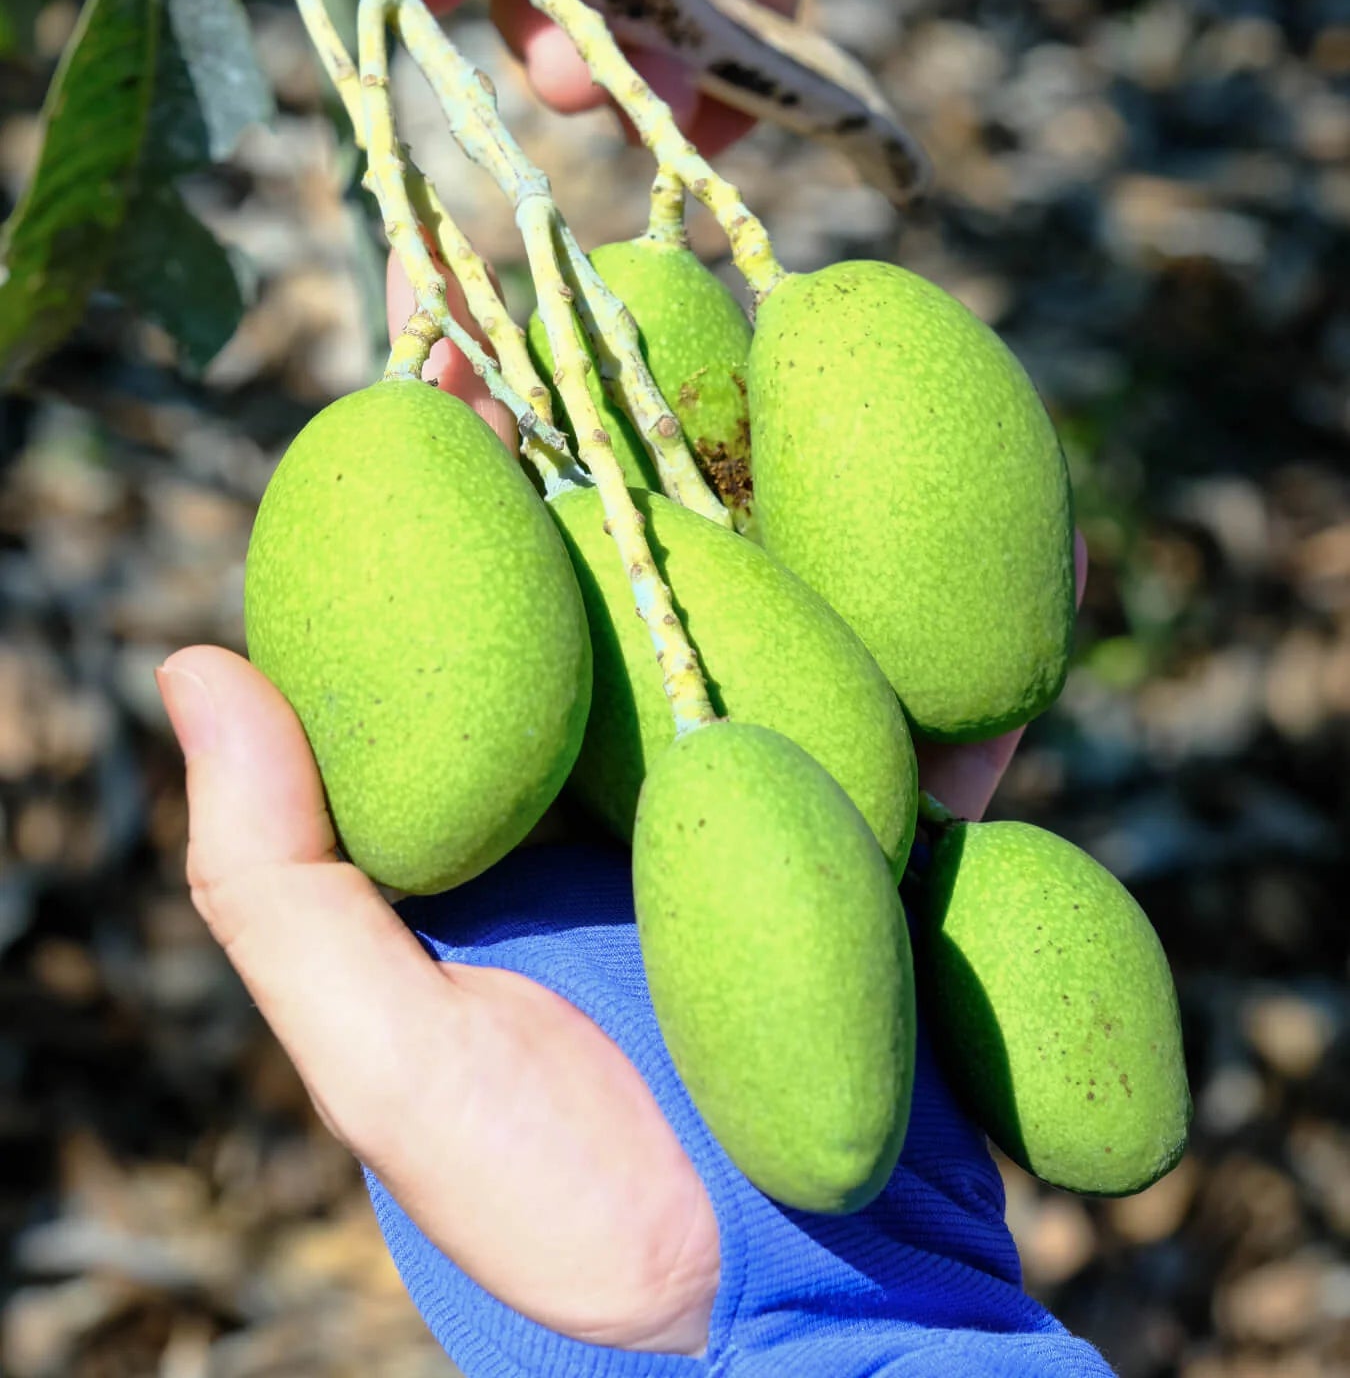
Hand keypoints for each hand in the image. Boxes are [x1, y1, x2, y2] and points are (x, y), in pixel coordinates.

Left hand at [158, 266, 1083, 1357]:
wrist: (787, 1350)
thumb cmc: (565, 1226)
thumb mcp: (385, 1064)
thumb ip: (280, 881)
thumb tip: (187, 663)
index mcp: (507, 811)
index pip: (471, 602)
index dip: (456, 467)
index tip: (444, 336)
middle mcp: (633, 783)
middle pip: (632, 569)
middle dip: (635, 425)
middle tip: (630, 287)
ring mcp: (773, 801)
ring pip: (784, 607)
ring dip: (794, 484)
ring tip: (792, 349)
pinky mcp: (898, 847)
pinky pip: (941, 717)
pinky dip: (971, 632)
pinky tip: (996, 523)